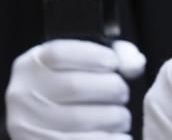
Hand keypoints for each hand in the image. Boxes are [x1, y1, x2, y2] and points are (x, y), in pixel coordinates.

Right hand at [6, 39, 145, 139]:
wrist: (47, 121)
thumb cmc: (72, 88)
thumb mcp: (83, 63)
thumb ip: (113, 55)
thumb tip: (134, 64)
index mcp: (32, 65)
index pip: (59, 53)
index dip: (93, 55)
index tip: (114, 63)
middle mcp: (23, 94)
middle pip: (73, 86)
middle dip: (111, 89)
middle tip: (123, 94)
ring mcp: (26, 124)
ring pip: (77, 118)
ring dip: (112, 117)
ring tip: (122, 117)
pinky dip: (107, 139)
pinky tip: (121, 135)